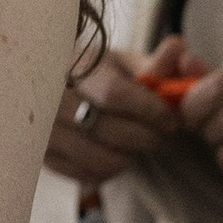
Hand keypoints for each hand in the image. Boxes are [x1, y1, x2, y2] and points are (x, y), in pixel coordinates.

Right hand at [42, 38, 197, 185]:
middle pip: (110, 131)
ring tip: (140, 142)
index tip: (171, 119)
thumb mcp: (124, 62)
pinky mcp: (44, 157)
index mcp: (73, 66)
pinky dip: (112, 169)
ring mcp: (44, 131)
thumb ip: (155, 61)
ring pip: (102, 159)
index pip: (114, 94)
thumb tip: (178, 46)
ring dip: (132, 156)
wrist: (54, 90)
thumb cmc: (96, 75)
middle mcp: (51, 99)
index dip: (149, 111)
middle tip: (163, 134)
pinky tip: (116, 152)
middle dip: (148, 137)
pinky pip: (89, 175)